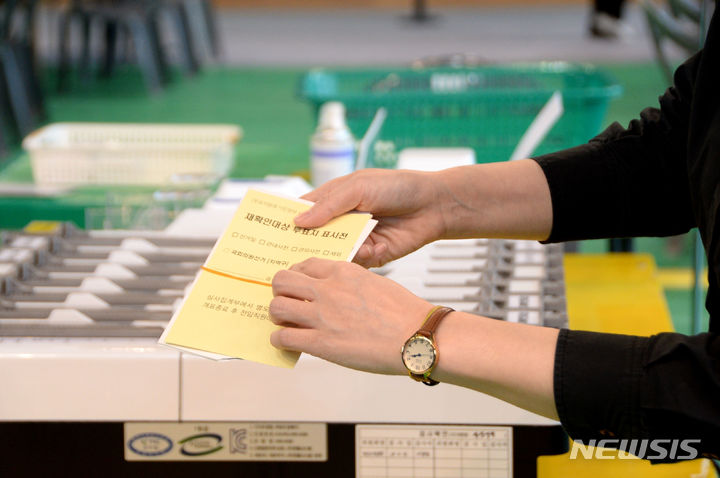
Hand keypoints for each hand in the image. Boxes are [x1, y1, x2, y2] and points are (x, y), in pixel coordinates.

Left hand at [269, 257, 432, 374]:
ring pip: (277, 307)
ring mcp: (322, 316)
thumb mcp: (374, 282)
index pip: (305, 264)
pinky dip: (281, 341)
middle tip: (287, 300)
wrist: (416, 337)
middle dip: (281, 291)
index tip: (297, 283)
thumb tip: (335, 291)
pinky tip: (289, 343)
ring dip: (278, 315)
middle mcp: (328, 290)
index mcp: (343, 271)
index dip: (297, 274)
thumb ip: (350, 282)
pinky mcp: (321, 343)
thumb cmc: (403, 313)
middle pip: (282, 280)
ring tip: (287, 322)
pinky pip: (283, 338)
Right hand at [294, 169, 446, 267]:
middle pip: (313, 237)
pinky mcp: (371, 255)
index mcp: (333, 200)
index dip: (286, 222)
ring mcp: (355, 239)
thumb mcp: (359, 188)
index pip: (302, 212)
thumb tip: (298, 221)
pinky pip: (355, 263)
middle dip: (304, 246)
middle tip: (290, 255)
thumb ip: (329, 205)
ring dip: (333, 255)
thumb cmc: (398, 187)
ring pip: (332, 253)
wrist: (434, 205)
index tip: (268, 235)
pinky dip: (361, 257)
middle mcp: (341, 221)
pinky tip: (376, 245)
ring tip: (337, 253)